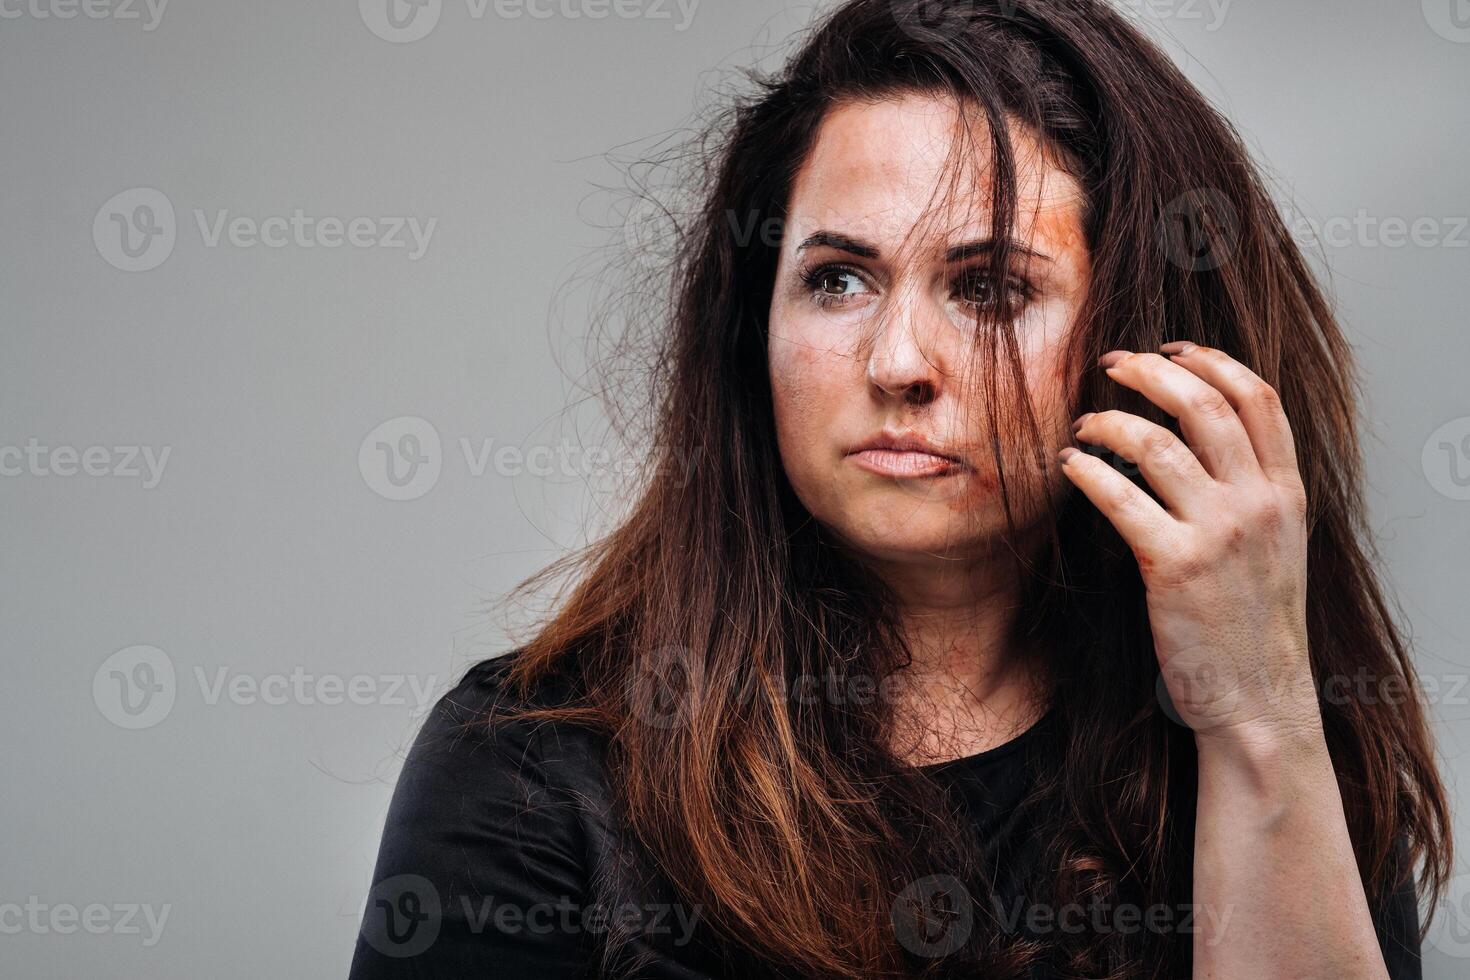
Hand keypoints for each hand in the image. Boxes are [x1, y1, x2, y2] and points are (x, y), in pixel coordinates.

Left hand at [1058, 342, 1319, 745]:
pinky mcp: (1175, 566)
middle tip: (1111, 365)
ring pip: (1157, 442)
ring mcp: (1220, 534)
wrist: (1258, 698)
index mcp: (1287, 492)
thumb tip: (1199, 437)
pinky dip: (1087, 472)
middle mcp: (1259, 504)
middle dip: (1150, 372)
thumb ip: (1252, 490)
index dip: (1211, 360)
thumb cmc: (1254, 622)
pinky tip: (1069, 466)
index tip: (1170, 349)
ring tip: (1083, 425)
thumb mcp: (1276, 545)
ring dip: (1109, 421)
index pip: (1258, 397)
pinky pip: (1120, 498)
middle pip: (1204, 404)